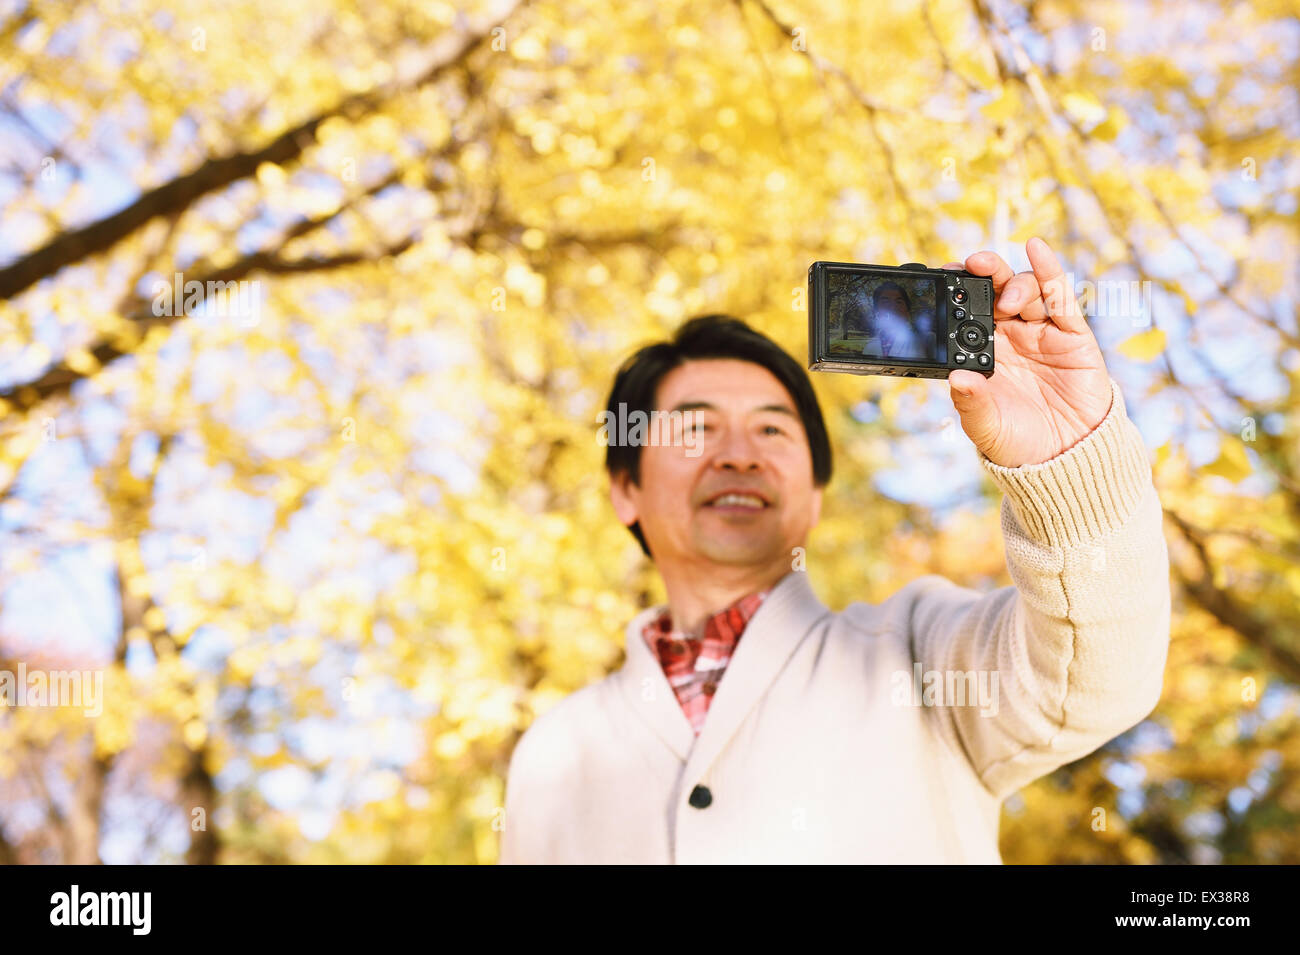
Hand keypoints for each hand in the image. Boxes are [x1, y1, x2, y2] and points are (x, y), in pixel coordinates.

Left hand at [944, 237, 1112, 467]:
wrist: (1065, 459)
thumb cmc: (1018, 442)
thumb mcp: (985, 427)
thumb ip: (971, 403)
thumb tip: (957, 379)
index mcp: (983, 353)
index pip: (967, 312)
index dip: (957, 291)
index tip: (943, 276)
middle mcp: (1010, 336)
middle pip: (995, 292)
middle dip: (983, 274)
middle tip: (970, 266)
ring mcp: (1041, 333)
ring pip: (1026, 291)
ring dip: (1013, 284)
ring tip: (1004, 299)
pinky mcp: (1073, 335)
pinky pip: (1061, 298)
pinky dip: (1049, 270)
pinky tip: (1037, 248)